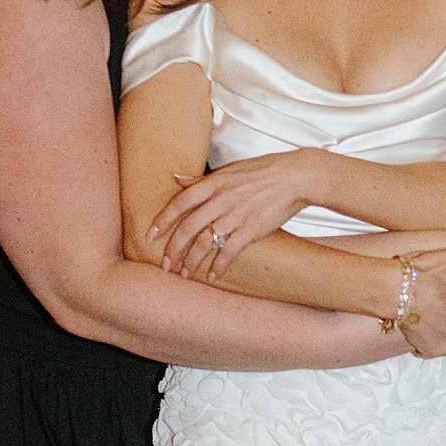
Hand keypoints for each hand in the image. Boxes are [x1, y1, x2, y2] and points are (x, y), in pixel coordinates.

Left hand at [148, 153, 318, 279]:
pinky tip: (213, 275)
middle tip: (165, 265)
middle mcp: (222, 199)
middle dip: (173, 249)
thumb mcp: (229, 170)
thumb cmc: (263, 172)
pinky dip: (219, 265)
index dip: (163, 219)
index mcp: (214, 183)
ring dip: (192, 261)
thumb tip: (177, 179)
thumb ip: (202, 179)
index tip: (150, 235)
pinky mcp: (252, 228)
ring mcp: (236, 214)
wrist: (295, 176)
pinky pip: (230, 250)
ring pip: (205, 241)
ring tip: (184, 274)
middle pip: (189, 227)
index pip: (180, 202)